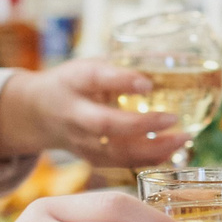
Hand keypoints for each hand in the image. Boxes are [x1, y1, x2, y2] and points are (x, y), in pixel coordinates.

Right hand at [0, 59, 193, 166]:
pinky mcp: (90, 158)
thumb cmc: (75, 82)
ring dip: (154, 148)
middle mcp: (74, 113)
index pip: (95, 78)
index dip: (122, 81)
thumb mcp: (91, 64)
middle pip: (105, 124)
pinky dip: (150, 159)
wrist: (37, 112)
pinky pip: (121, 163)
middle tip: (173, 118)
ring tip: (184, 138)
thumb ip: (125, 65)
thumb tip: (176, 58)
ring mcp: (80, 140)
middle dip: (141, 125)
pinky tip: (173, 150)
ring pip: (116, 151)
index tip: (148, 83)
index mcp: (74, 80)